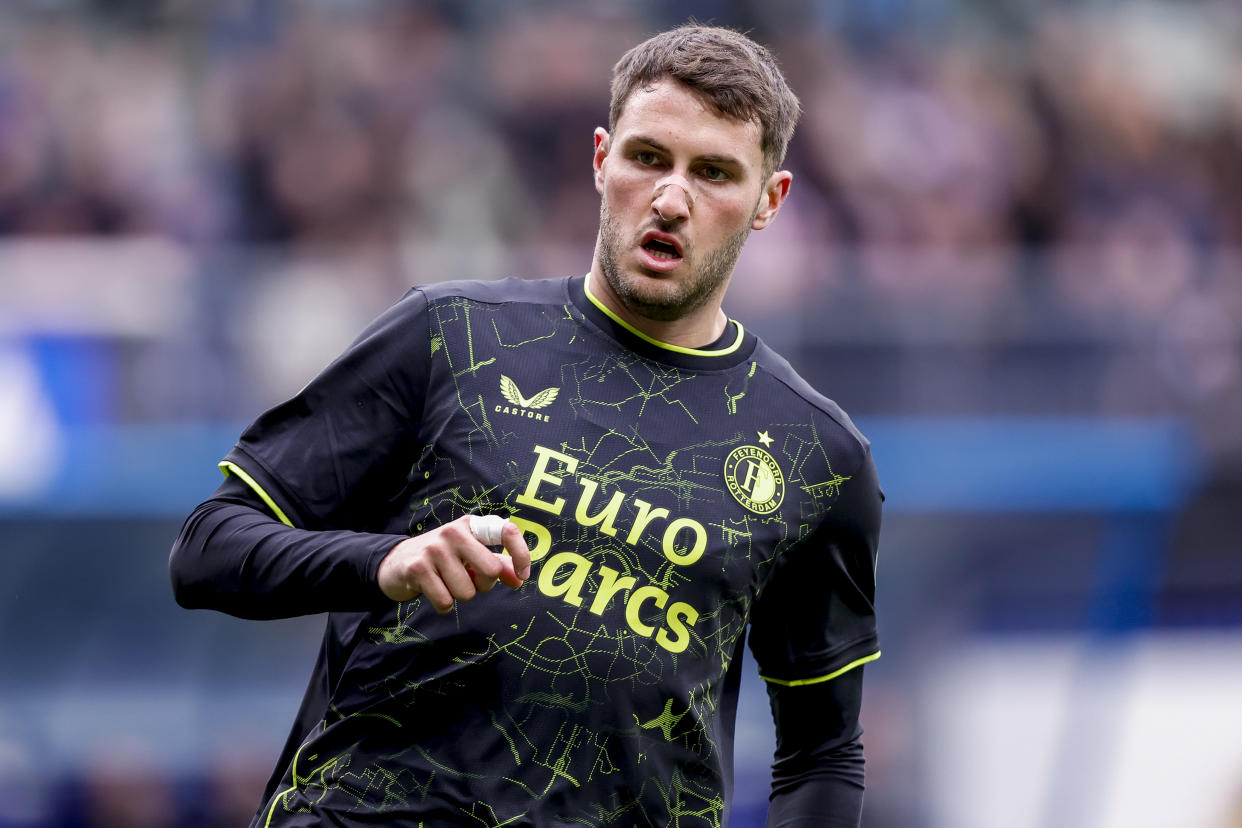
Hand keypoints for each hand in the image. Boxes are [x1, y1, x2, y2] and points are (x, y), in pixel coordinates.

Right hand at [377, 515, 530, 610]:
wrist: (396, 562)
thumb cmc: (443, 559)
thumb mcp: (470, 555)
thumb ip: (497, 565)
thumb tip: (519, 580)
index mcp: (471, 526)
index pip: (507, 531)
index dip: (521, 555)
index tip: (522, 575)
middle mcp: (454, 532)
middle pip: (490, 571)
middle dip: (483, 585)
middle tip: (468, 579)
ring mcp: (434, 549)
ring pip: (467, 592)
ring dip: (459, 595)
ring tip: (446, 582)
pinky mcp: (418, 568)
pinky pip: (446, 602)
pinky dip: (443, 604)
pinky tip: (433, 590)